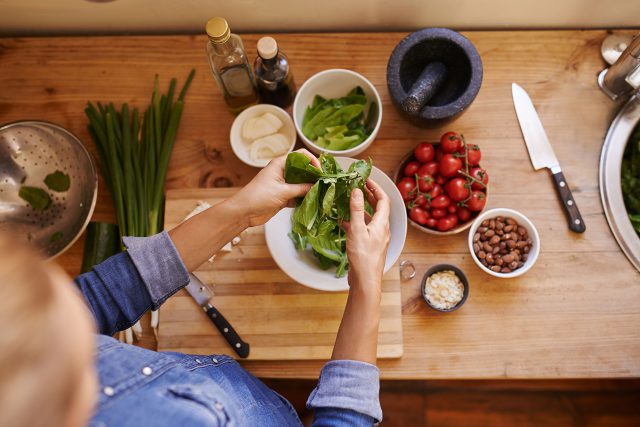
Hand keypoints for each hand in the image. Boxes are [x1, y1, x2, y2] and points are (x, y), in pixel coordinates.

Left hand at [230, 149, 320, 226]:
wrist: (244, 212)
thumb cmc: (259, 196)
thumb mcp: (283, 192)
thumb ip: (301, 189)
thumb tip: (316, 186)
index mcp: (280, 164)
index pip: (300, 155)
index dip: (312, 160)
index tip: (320, 171)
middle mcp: (283, 172)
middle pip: (302, 169)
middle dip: (313, 176)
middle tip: (323, 183)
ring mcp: (283, 185)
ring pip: (301, 183)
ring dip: (309, 188)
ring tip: (320, 193)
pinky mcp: (283, 197)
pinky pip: (297, 195)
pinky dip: (304, 198)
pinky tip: (312, 202)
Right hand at [342, 179, 390, 293]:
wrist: (366, 280)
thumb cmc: (363, 256)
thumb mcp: (357, 230)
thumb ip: (357, 209)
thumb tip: (357, 191)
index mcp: (382, 223)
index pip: (383, 200)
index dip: (375, 188)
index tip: (365, 179)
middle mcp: (382, 229)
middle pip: (378, 208)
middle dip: (369, 196)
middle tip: (358, 186)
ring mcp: (377, 238)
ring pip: (370, 219)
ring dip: (361, 209)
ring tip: (349, 202)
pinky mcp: (370, 246)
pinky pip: (364, 229)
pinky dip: (356, 223)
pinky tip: (344, 223)